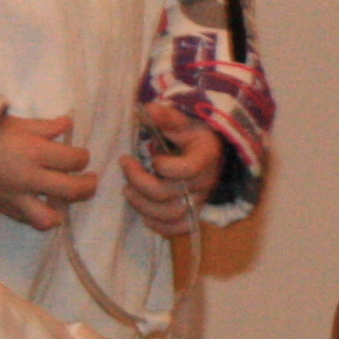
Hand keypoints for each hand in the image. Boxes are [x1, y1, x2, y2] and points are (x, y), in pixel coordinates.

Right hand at [0, 112, 95, 228]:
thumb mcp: (18, 124)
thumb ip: (46, 127)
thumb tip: (69, 124)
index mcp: (33, 152)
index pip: (73, 160)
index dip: (83, 157)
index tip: (81, 155)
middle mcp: (28, 178)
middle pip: (70, 190)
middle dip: (87, 186)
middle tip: (90, 180)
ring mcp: (15, 198)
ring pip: (48, 217)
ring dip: (62, 210)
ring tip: (65, 200)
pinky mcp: (4, 209)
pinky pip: (27, 220)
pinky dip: (39, 215)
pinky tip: (43, 204)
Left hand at [121, 100, 222, 238]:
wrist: (213, 151)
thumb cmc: (194, 134)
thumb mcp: (183, 120)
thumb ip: (165, 116)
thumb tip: (144, 110)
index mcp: (205, 157)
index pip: (186, 169)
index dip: (164, 166)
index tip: (152, 156)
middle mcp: (205, 182)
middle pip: (169, 194)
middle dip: (140, 182)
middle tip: (125, 165)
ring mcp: (200, 200)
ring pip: (170, 214)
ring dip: (142, 205)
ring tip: (127, 190)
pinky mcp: (194, 213)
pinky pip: (178, 229)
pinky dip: (158, 226)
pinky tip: (144, 213)